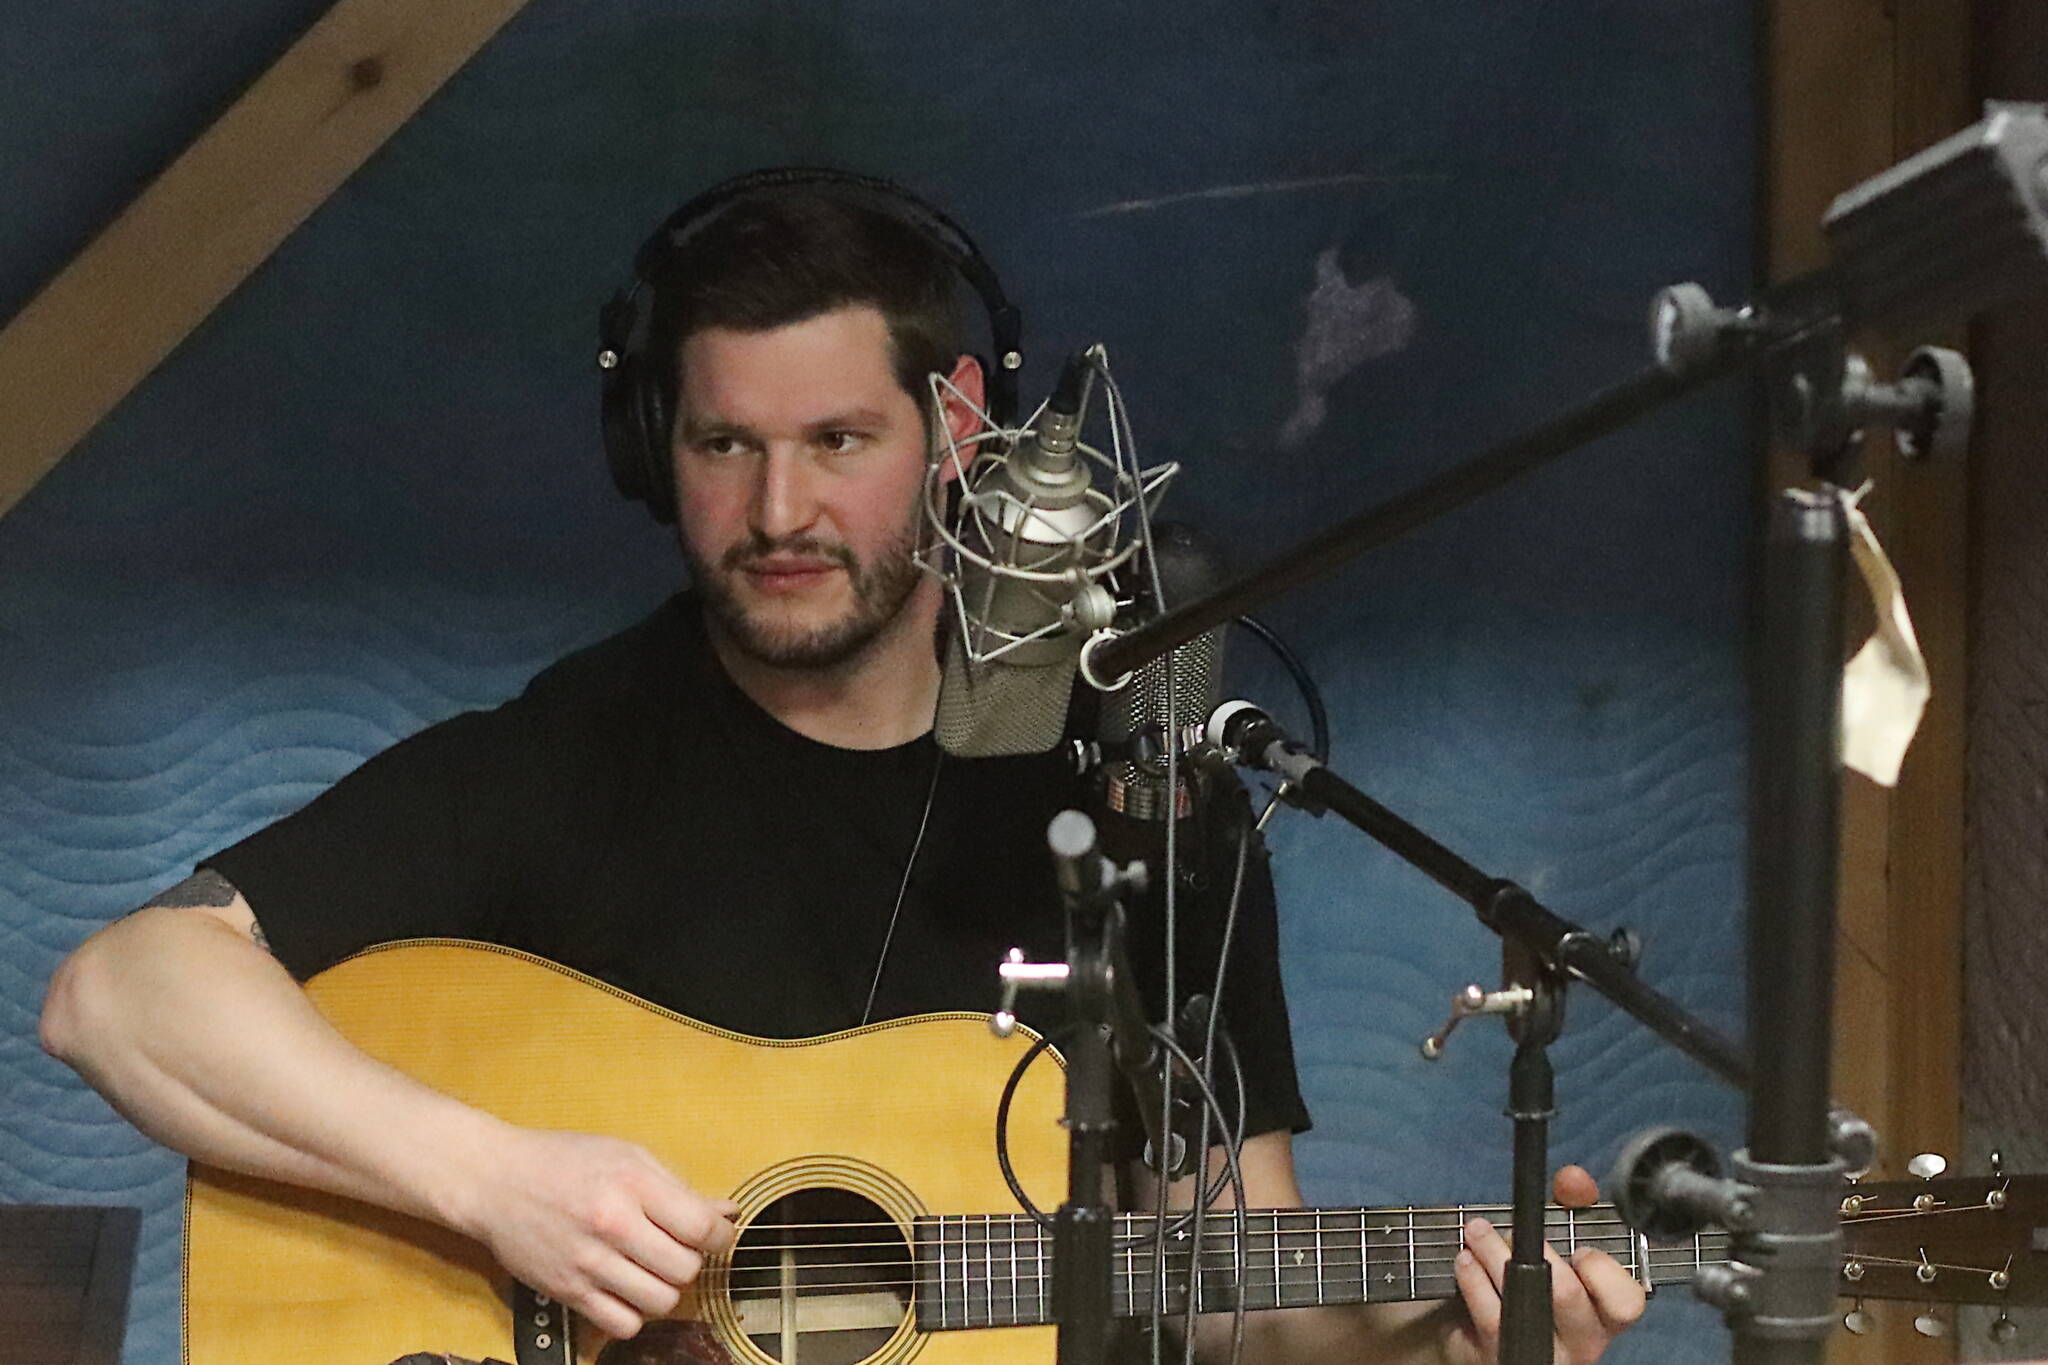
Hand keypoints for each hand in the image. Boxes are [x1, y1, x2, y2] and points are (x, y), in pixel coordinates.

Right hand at [449, 1126, 738, 1339]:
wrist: (494, 1180)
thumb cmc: (563, 1162)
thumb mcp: (627, 1156)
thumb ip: (678, 1188)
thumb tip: (725, 1214)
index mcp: (632, 1183)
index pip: (701, 1228)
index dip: (719, 1237)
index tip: (714, 1235)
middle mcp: (612, 1224)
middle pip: (685, 1269)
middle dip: (690, 1261)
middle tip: (675, 1249)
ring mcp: (588, 1261)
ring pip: (660, 1302)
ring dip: (665, 1290)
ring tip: (651, 1270)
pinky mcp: (567, 1290)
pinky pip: (622, 1325)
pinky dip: (633, 1314)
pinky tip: (626, 1290)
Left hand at [1444, 1166, 1645, 1364]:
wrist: (1477, 1332)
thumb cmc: (1530, 1282)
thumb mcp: (1556, 1242)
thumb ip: (1572, 1205)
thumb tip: (1574, 1178)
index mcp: (1604, 1314)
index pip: (1627, 1302)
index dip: (1605, 1272)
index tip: (1579, 1248)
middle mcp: (1581, 1340)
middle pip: (1569, 1295)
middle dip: (1535, 1251)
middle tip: (1510, 1230)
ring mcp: (1542, 1354)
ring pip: (1525, 1303)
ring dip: (1495, 1256)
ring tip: (1476, 1233)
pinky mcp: (1502, 1358)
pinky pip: (1491, 1318)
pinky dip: (1474, 1280)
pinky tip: (1465, 1261)